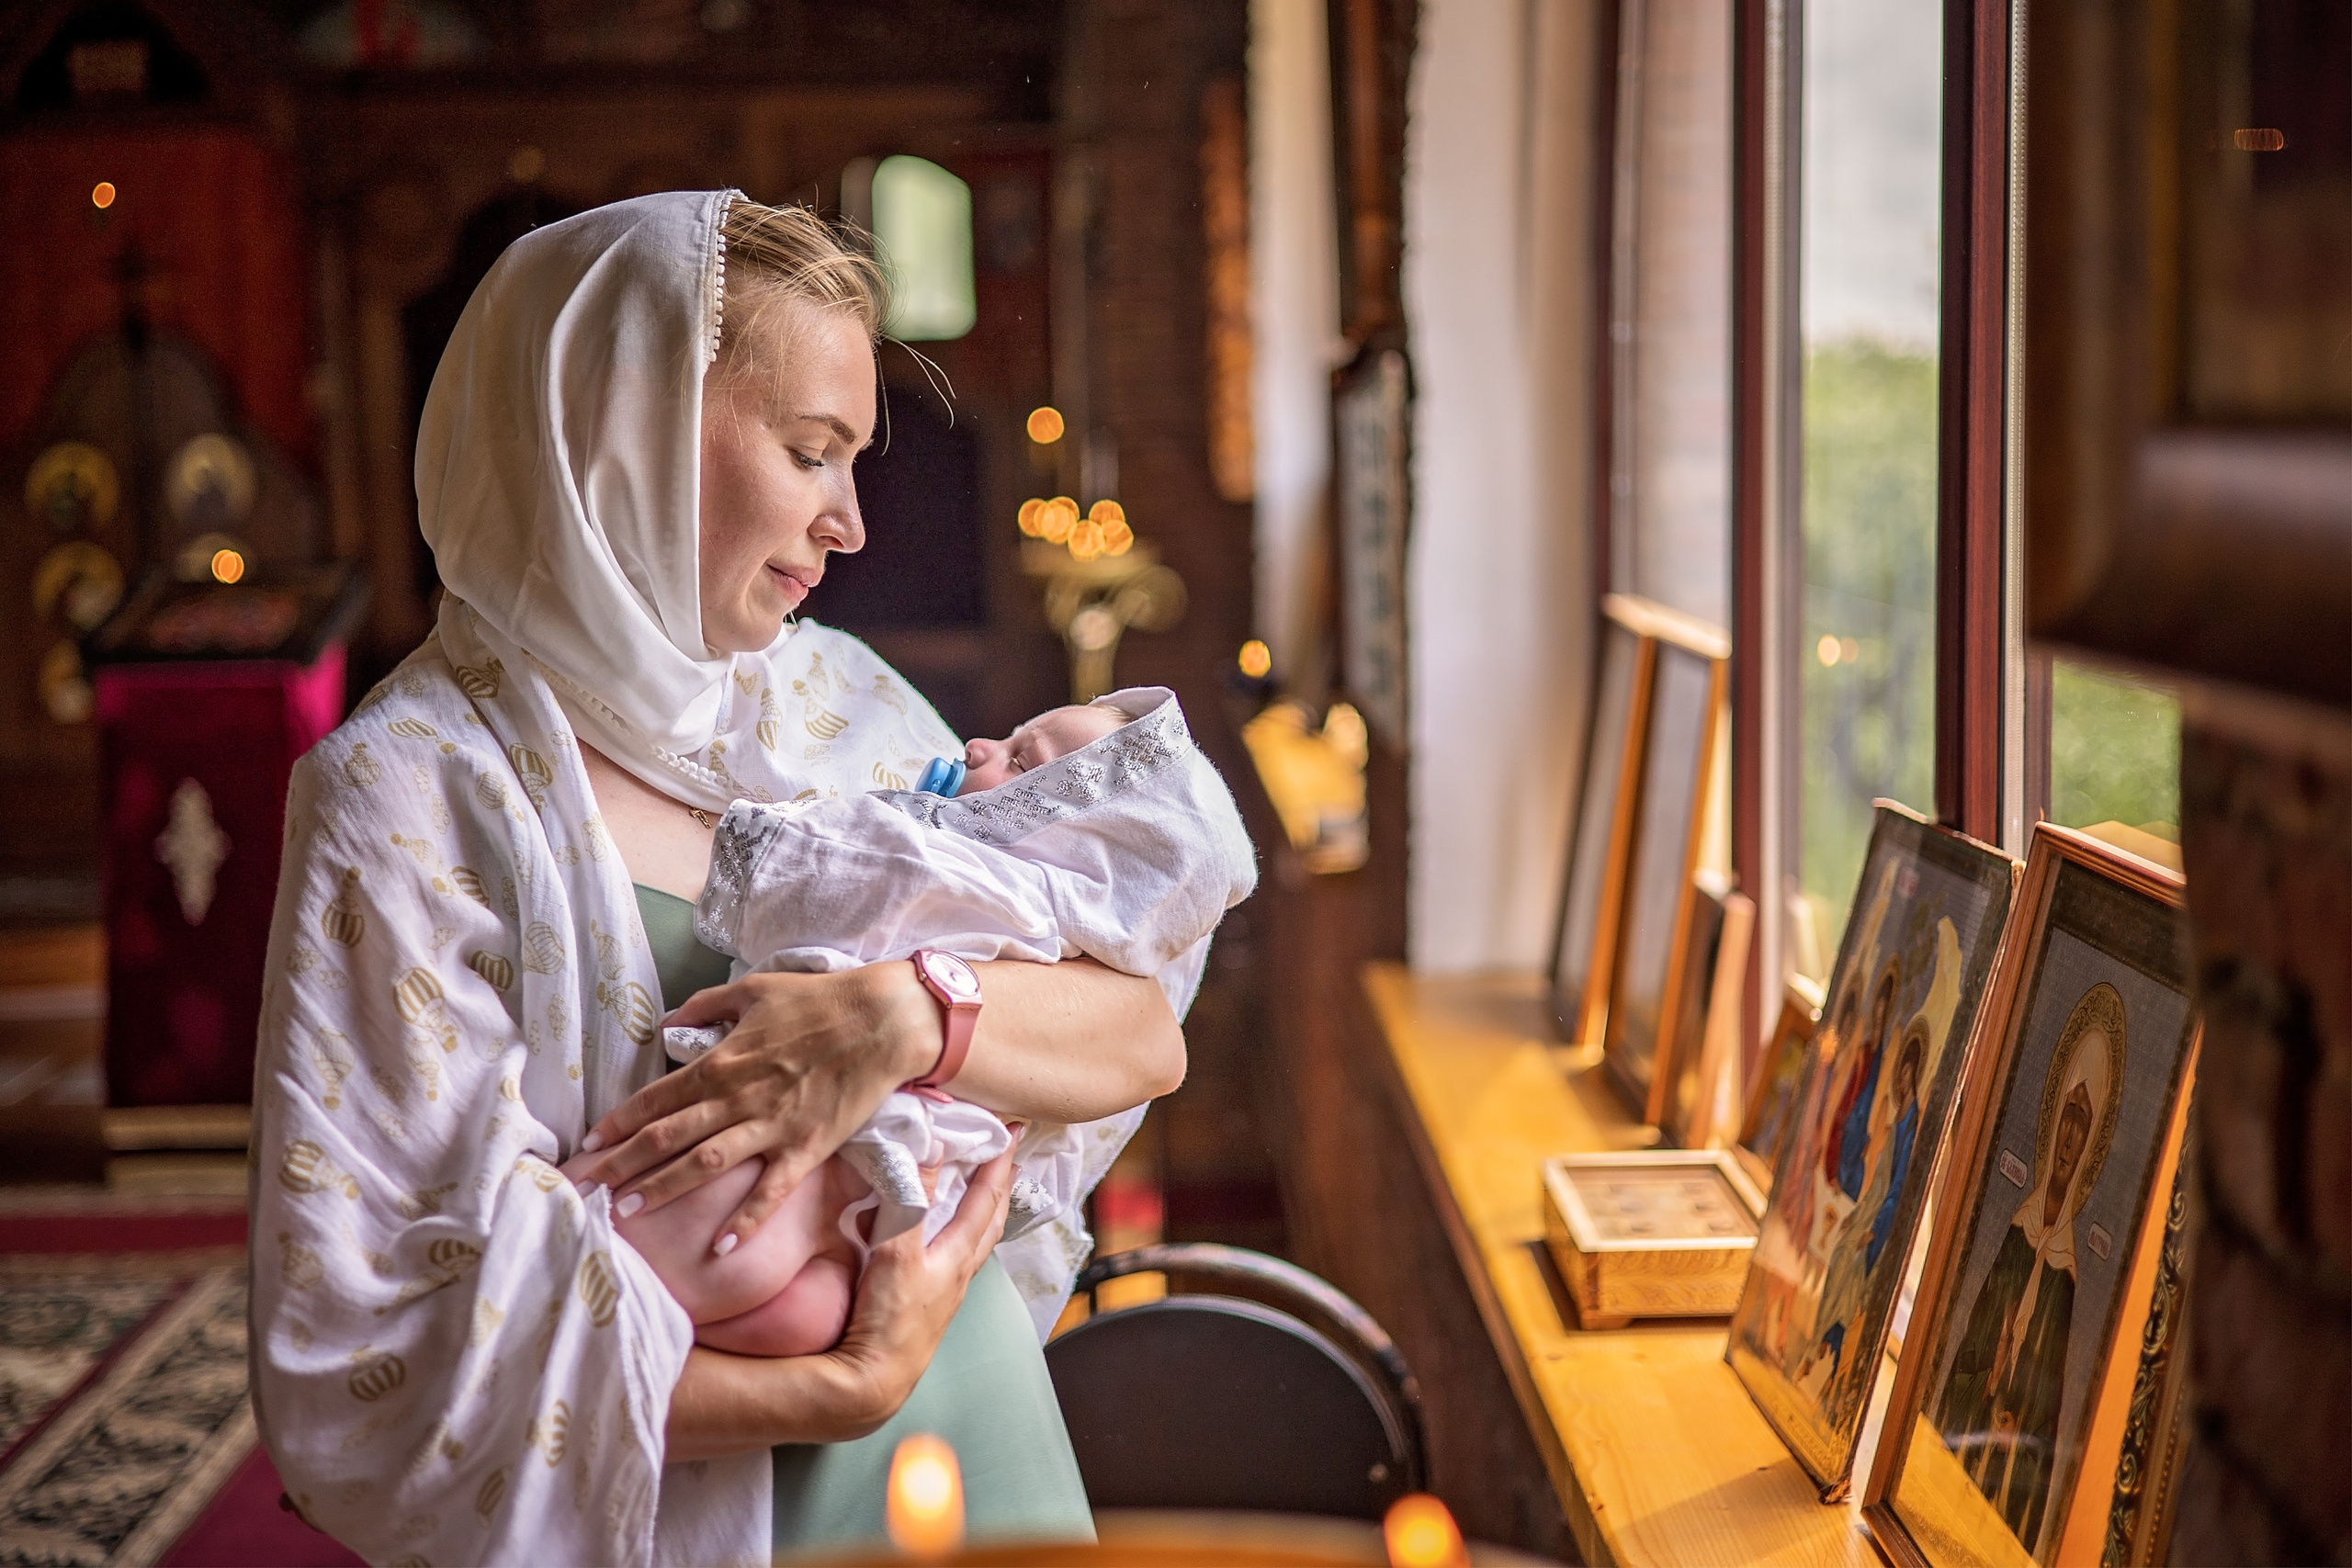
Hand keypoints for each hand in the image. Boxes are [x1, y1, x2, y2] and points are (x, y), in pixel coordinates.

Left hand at [567, 964, 938, 1250]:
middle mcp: (738, 1098)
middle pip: (668, 1137)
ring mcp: (771, 1127)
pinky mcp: (807, 1148)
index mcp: (722, 1062)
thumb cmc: (820, 1000)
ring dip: (663, 1189)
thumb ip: (705, 1006)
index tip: (589, 1144)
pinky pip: (771, 1191)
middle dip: (622, 1164)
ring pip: (705, 1165)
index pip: (656, 1098)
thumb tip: (666, 1022)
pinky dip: (746, 1220)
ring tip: (627, 1213)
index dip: (618, 1123)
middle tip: (586, 1189)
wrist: (883, 1021)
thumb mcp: (755, 990)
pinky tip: (720, 1249)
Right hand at [814, 1143, 1016, 1435]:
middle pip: (991, 1220)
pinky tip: (942, 1238)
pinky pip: (953, 1257)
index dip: (998, 1162)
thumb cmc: (890, 1319)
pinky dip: (956, 1234)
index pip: (985, 1198)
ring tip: (983, 1191)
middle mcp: (959, 1272)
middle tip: (1010, 1157)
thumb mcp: (897, 1251)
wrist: (875, 1380)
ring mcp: (945, 1291)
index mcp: (957, 1255)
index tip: (1014, 1130)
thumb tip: (933, 1149)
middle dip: (1001, 1186)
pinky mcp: (929, 1305)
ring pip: (974, 1241)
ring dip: (982, 1211)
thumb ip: (913, 1200)